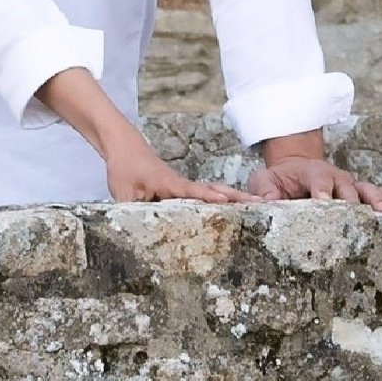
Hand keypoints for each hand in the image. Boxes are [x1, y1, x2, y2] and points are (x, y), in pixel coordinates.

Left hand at [104, 141, 250, 205]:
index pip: (191, 190)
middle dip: (236, 196)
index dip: (207, 196)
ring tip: (258, 205)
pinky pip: (203, 193)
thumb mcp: (121, 193)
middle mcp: (179, 183)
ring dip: (233, 197)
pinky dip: (220, 197)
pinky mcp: (180, 187)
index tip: (225, 201)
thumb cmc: (123, 167)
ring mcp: (182, 184)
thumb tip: (138, 235)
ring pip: (212, 190)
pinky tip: (232, 207)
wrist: (123, 145)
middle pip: (213, 188)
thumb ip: (132, 213)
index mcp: (167, 183)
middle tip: (260, 202)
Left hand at [248, 147, 381, 213]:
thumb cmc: (277, 180)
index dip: (322, 188)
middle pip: (348, 187)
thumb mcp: (263, 182)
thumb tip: (262, 202)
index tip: (323, 201)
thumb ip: (262, 191)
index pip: (318, 178)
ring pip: (368, 190)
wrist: (294, 171)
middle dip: (354, 200)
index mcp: (311, 172)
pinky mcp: (361, 194)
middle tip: (360, 215)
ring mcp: (350, 185)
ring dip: (378, 200)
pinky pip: (380, 194)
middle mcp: (335, 177)